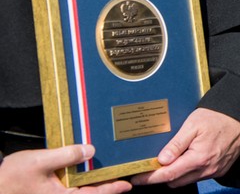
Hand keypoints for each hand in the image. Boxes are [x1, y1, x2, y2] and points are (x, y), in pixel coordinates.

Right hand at [0, 145, 131, 193]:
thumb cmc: (12, 176)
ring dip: (95, 180)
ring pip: (82, 188)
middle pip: (91, 192)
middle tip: (126, 175)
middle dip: (107, 184)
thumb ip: (66, 156)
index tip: (127, 184)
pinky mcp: (51, 189)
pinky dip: (82, 177)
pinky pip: (71, 184)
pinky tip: (88, 167)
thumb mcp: (40, 162)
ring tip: (112, 170)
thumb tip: (90, 151)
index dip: (112, 189)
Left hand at [130, 108, 239, 187]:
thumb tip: (161, 160)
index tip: (137, 178)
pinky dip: (191, 171)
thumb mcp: (193, 124)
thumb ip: (177, 144)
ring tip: (173, 158)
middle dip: (163, 176)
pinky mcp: (222, 169)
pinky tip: (190, 157)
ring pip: (188, 180)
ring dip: (178, 173)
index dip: (150, 178)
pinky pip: (200, 176)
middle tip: (154, 163)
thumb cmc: (217, 116)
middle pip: (176, 181)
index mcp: (199, 158)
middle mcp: (208, 169)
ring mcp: (216, 170)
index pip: (168, 174)